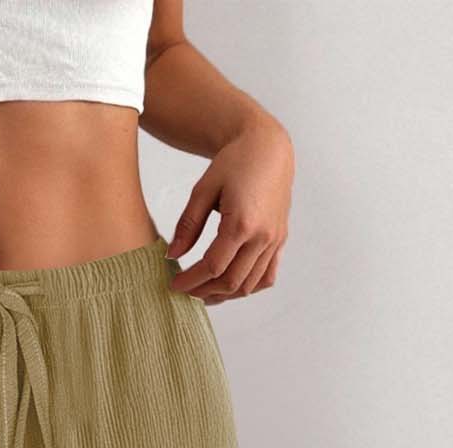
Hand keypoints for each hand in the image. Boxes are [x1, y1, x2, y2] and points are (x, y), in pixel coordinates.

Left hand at [168, 118, 294, 302]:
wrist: (267, 147)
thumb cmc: (235, 162)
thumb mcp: (203, 189)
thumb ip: (187, 225)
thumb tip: (172, 256)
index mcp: (242, 223)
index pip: (213, 267)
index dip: (191, 281)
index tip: (174, 285)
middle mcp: (262, 236)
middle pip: (231, 282)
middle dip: (204, 292)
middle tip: (186, 291)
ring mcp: (274, 240)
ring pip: (249, 285)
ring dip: (224, 294)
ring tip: (204, 292)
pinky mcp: (280, 239)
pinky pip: (267, 276)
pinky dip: (248, 287)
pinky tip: (229, 285)